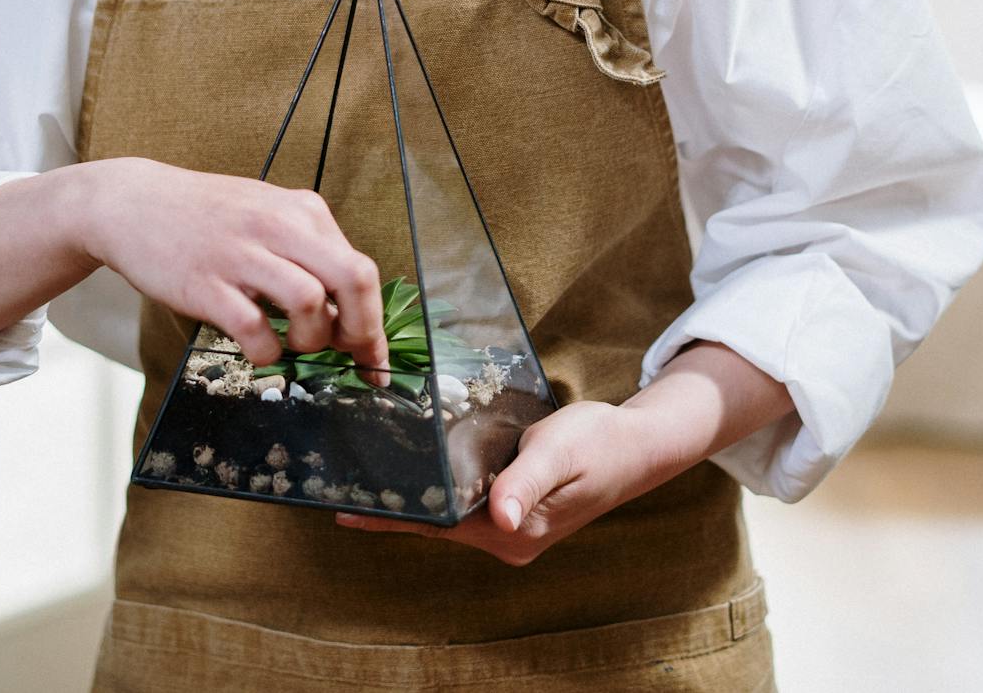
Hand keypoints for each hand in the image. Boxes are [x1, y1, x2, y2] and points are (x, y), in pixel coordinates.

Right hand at [72, 157, 388, 377]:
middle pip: (353, 279)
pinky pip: (255, 329)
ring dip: (311, 340)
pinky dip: (266, 350)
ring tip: (292, 343)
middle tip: (343, 354)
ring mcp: (242, 254)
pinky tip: (257, 345)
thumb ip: (309, 257)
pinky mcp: (206, 284)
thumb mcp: (268, 218)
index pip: (361, 269)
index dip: (374, 323)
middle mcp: (279, 227)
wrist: (132, 203)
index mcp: (302, 212)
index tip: (373, 358)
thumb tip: (348, 316)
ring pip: (311, 302)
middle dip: (360, 330)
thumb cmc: (208, 218)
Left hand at [333, 400, 652, 564]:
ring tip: (371, 481)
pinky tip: (421, 477)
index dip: (394, 518)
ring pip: (452, 515)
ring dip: (418, 499)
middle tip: (345, 486)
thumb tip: (502, 517)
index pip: (440, 526)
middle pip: (440, 525)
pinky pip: (468, 505)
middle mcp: (510, 540)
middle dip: (397, 508)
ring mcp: (514, 530)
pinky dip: (442, 492)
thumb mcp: (558, 451)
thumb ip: (526, 482)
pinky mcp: (516, 513)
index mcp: (514, 531)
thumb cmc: (598, 442)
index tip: (348, 513)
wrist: (637, 445)